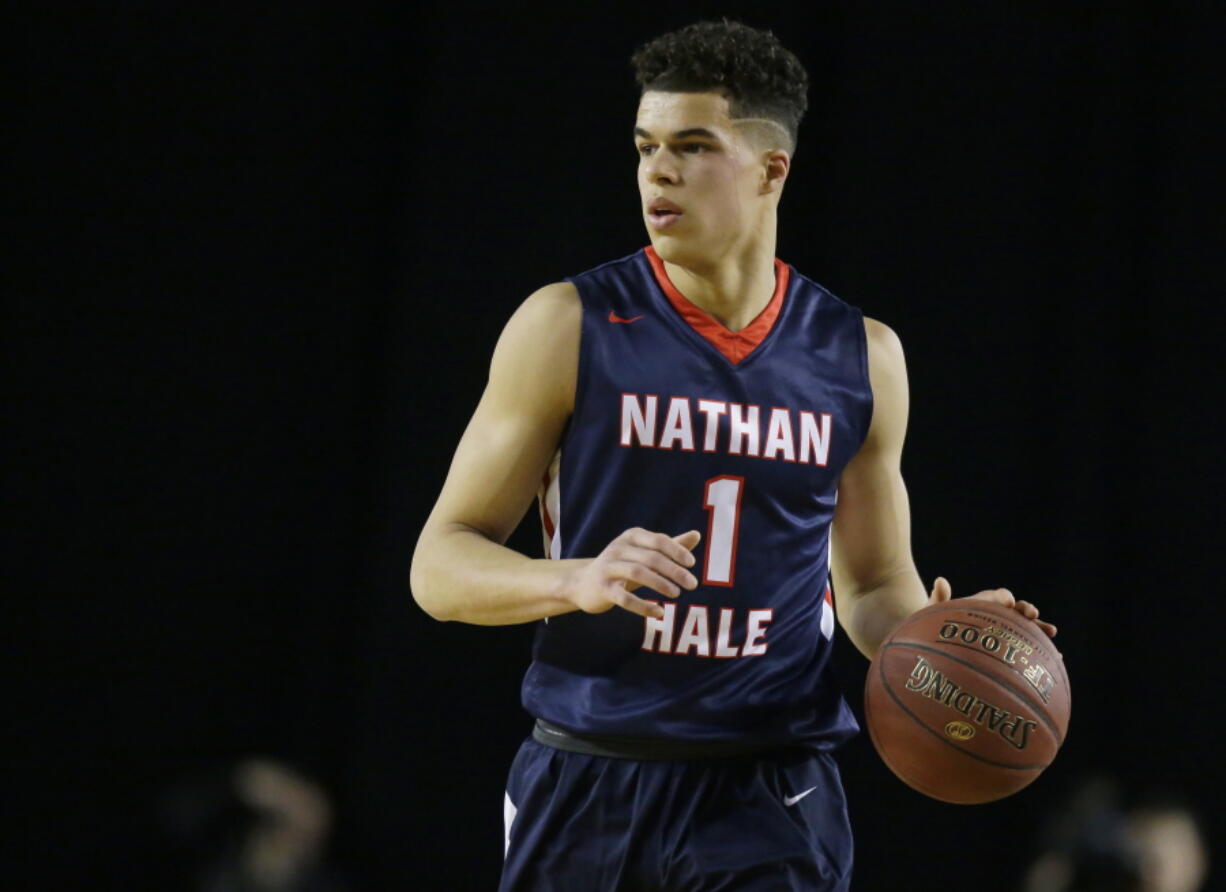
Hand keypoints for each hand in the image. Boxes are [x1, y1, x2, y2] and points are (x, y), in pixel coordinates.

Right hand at [565, 528, 701, 618]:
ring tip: (677, 594)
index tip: (691, 565)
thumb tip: (697, 535)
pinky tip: (659, 612)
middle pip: (651, 557)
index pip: (658, 541)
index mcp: (631, 537)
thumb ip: (670, 546)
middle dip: (674, 571)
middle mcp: (618, 548)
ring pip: (638, 573)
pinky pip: (625, 598)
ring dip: (660, 584)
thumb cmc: (621, 567)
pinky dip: (644, 606)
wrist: (583, 584)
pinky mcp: (603, 588)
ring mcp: (608, 568)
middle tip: (692, 584)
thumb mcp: (644, 554)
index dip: (677, 551)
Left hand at [928, 576, 1057, 638]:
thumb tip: (940, 580)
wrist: (938, 644)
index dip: (1004, 598)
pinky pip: (1027, 647)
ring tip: (1051, 631)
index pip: (997, 596)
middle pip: (1017, 609)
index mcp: (983, 602)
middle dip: (1026, 609)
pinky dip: (1041, 651)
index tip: (1008, 602)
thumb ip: (939, 597)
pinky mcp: (1009, 646)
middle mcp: (997, 614)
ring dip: (1040, 628)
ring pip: (1026, 627)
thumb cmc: (935, 623)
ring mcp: (1004, 630)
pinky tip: (1055, 658)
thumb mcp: (935, 611)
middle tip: (1033, 614)